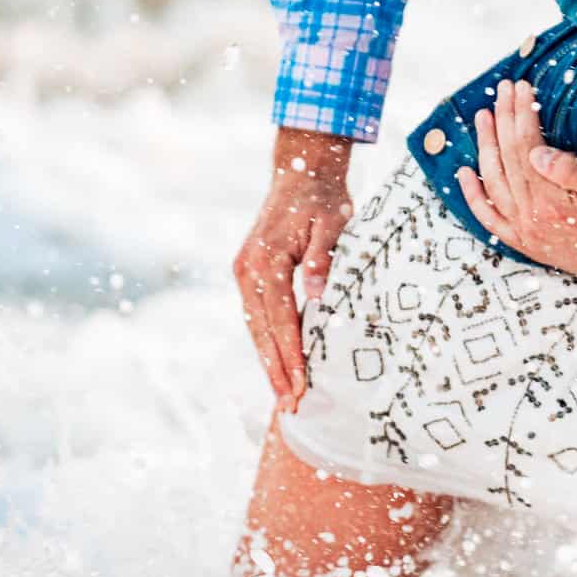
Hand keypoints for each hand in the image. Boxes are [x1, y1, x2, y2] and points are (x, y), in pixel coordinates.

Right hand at [232, 128, 353, 410]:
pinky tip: (277, 362)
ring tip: (283, 394)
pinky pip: (256, 314)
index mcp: (265, 259)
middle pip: (260, 330)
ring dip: (268, 360)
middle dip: (275, 369)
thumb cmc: (322, 198)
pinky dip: (266, 340)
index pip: (279, 318)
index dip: (289, 354)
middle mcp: (246, 268)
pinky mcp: (248, 272)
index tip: (299, 384)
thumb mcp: (332, 224)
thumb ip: (325, 261)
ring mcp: (243, 271)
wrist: (300, 170)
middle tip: (289, 405)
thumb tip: (319, 299)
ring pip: (254, 326)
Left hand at [458, 79, 576, 295]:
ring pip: (493, 182)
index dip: (522, 114)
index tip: (521, 88)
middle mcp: (530, 217)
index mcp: (551, 201)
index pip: (526, 146)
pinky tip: (465, 172)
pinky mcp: (524, 242)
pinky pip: (489, 218)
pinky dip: (473, 196)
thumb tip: (536, 151)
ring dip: (485, 147)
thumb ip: (571, 171)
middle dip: (504, 119)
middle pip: (506, 158)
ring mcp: (523, 231)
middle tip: (503, 90)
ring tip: (483, 117)